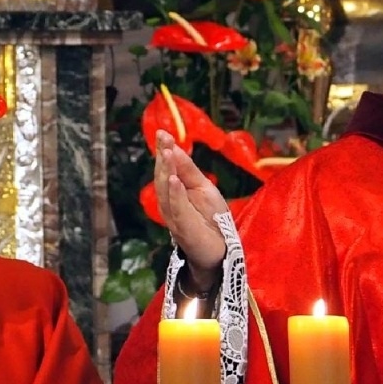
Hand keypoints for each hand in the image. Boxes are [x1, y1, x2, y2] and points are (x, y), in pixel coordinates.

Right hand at [154, 129, 230, 289]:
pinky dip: (175, 194)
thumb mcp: (203, 187)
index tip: (162, 133)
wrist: (220, 250)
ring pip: (166, 192)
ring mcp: (174, 216)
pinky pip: (177, 209)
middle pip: (162, 177)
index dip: (163, 150)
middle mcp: (169, 203)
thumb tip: (175, 147)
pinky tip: (174, 181)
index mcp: (174, 192)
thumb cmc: (211, 218)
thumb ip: (189, 170)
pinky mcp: (184, 228)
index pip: (166, 168)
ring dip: (166, 171)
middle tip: (163, 139)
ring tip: (167, 154)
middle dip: (163, 157)